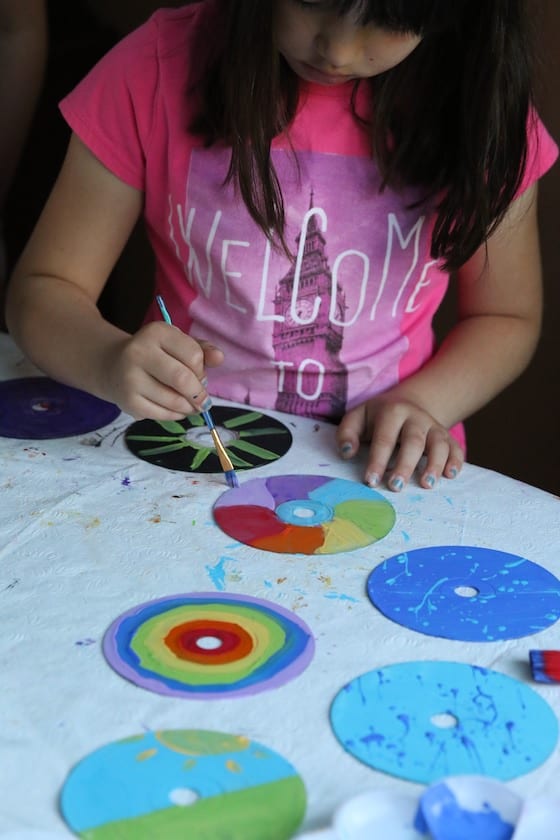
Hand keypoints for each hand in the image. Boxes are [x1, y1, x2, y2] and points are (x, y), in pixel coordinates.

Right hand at [103, 321, 223, 418]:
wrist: (113, 366)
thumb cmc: (155, 354)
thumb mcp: (177, 344)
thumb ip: (201, 349)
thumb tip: (219, 358)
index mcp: (156, 332)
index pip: (193, 355)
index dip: (202, 369)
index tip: (198, 373)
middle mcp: (139, 352)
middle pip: (182, 379)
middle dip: (198, 393)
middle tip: (202, 399)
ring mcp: (131, 378)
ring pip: (174, 401)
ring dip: (189, 407)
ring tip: (190, 405)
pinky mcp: (128, 401)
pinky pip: (162, 415)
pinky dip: (175, 415)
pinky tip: (174, 409)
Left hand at [337, 395, 463, 490]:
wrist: (406, 405)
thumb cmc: (376, 419)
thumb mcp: (357, 418)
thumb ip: (347, 433)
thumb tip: (347, 453)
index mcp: (392, 412)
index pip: (384, 438)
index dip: (377, 460)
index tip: (370, 482)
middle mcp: (416, 418)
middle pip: (413, 441)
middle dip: (405, 465)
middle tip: (395, 487)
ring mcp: (434, 426)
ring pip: (439, 444)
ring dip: (435, 464)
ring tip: (427, 485)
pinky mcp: (447, 437)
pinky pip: (455, 448)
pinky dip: (456, 461)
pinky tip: (450, 475)